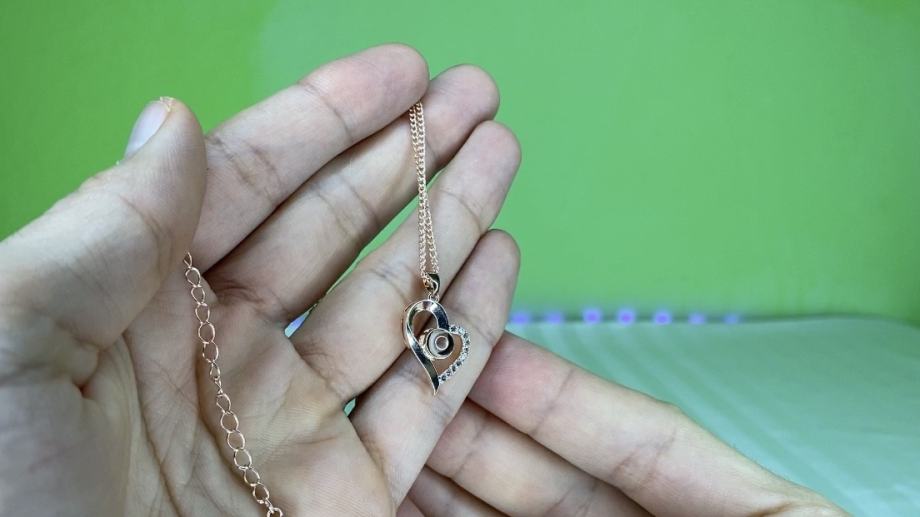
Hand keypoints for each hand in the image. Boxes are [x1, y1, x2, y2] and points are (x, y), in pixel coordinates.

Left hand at [0, 45, 521, 514]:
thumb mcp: (9, 351)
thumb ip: (99, 234)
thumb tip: (173, 122)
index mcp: (132, 308)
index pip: (247, 184)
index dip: (327, 121)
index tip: (399, 72)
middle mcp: (218, 357)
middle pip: (333, 231)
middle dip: (406, 158)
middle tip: (472, 97)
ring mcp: (288, 428)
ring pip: (388, 305)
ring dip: (449, 228)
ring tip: (500, 157)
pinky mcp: (344, 499)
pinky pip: (421, 402)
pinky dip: (465, 333)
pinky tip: (499, 265)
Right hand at [402, 333, 847, 515]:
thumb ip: (671, 464)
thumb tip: (548, 394)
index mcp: (730, 507)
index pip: (633, 433)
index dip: (551, 388)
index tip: (484, 348)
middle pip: (548, 472)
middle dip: (471, 421)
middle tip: (403, 376)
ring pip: (502, 515)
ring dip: (438, 475)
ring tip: (378, 435)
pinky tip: (392, 501)